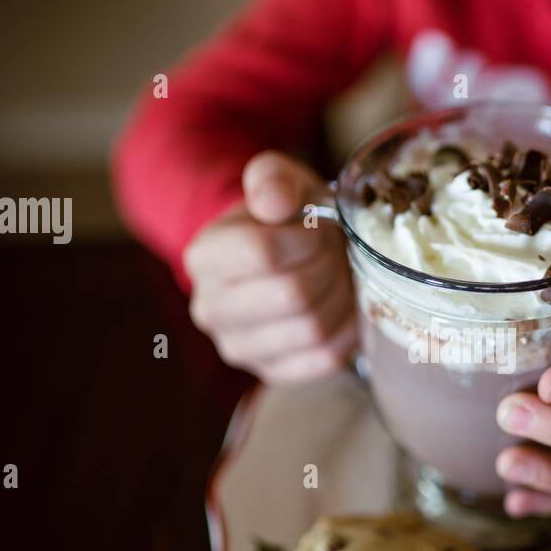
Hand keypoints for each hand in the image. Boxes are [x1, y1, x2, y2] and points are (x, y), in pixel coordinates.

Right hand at [184, 151, 355, 383]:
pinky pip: (325, 358)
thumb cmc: (286, 218)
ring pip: (313, 329)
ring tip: (339, 276)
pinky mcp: (271, 373)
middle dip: (328, 266)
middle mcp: (210, 309)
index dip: (306, 238)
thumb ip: (272, 178)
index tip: (319, 228)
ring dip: (341, 297)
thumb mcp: (280, 182)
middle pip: (293, 294)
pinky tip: (341, 306)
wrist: (286, 258)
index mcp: (204, 257)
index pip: (262, 252)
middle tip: (335, 252)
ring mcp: (238, 348)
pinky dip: (346, 329)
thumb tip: (273, 203)